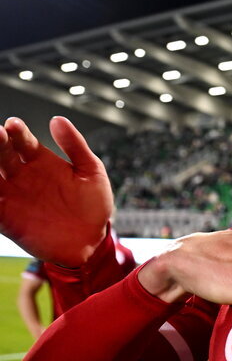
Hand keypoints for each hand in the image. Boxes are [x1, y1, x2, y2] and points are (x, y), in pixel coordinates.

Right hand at [0, 117, 112, 265]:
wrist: (92, 240)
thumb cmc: (93, 206)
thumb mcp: (92, 172)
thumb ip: (76, 146)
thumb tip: (58, 120)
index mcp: (41, 161)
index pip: (23, 141)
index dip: (17, 132)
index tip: (13, 124)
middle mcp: (23, 176)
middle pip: (2, 154)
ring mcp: (13, 196)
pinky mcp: (6, 218)